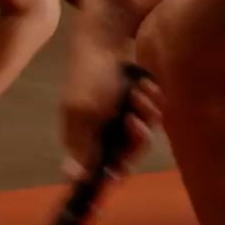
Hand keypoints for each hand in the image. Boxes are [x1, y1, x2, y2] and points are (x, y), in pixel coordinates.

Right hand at [59, 0, 163, 179]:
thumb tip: (71, 179)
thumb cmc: (89, 76)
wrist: (104, 38)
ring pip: (145, 133)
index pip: (98, 173)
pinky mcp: (136, 103)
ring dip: (145, 113)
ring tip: (137, 93)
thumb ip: (81, 147)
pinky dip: (151, 100)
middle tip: (133, 120)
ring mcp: (120, 118)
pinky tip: (144, 86)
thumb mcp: (83, 113)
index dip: (108, 180)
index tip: (113, 186)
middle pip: (129, 155)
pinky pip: (153, 113)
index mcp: (82, 140)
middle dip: (136, 138)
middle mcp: (102, 133)